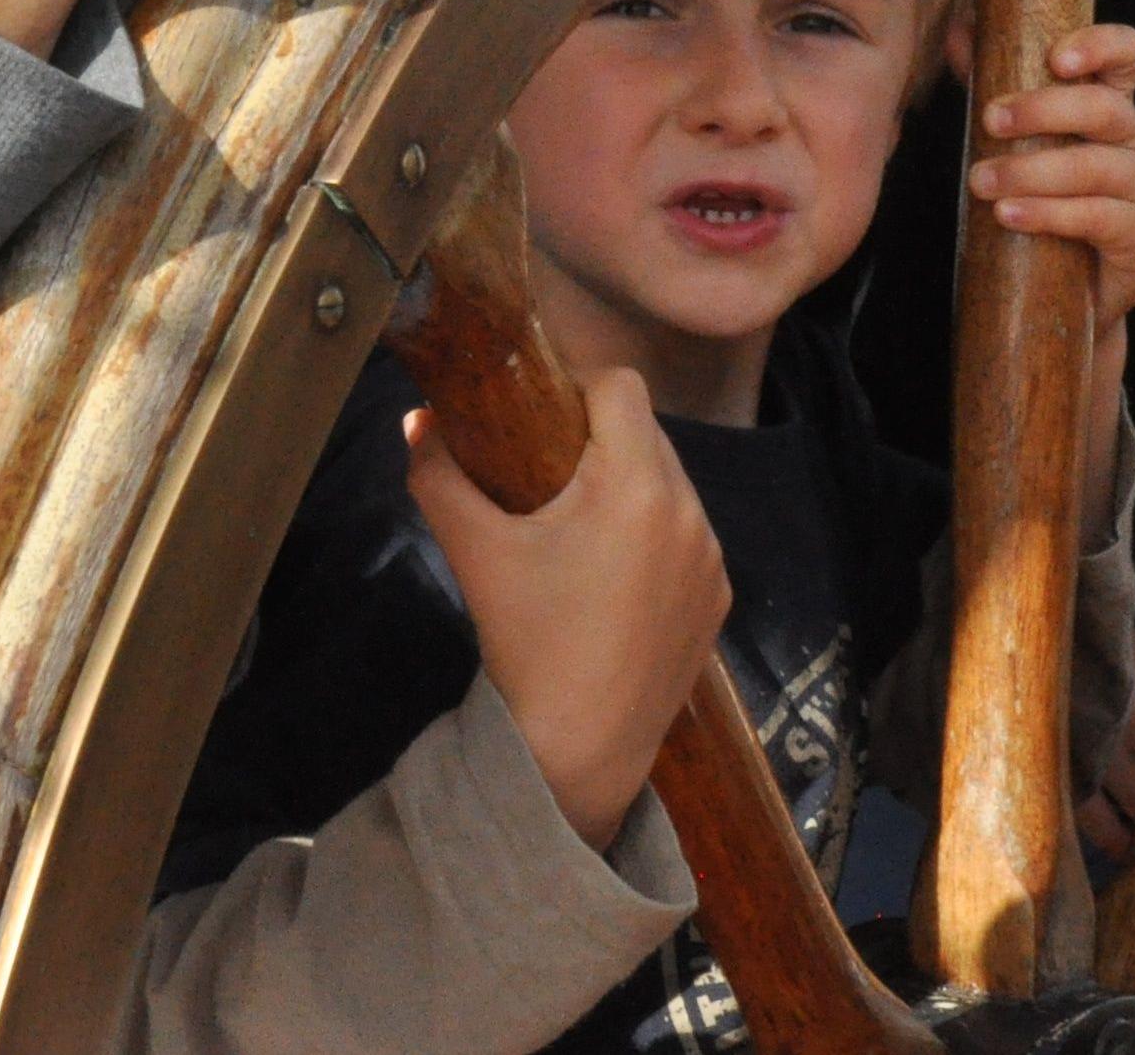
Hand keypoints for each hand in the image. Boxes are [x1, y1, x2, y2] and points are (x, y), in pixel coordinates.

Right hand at [406, 370, 727, 850]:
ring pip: (670, 484)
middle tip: (542, 467)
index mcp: (637, 486)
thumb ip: (439, 474)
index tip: (534, 413)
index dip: (576, 383)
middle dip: (598, 437)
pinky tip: (609, 574)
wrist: (576, 752)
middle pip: (647, 433)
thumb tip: (417, 420)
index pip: (622, 386)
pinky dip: (652, 535)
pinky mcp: (717, 600)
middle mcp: (689, 512)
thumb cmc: (525, 642)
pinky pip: (686, 536)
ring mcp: (711, 560)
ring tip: (575, 523)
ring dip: (628, 484)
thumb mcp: (474, 552)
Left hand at [973, 22, 1134, 329]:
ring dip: (1033, 171)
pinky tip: (1011, 215)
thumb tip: (959, 33)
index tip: (1055, 58)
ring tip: (982, 182)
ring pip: (1097, 167)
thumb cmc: (1040, 197)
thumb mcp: (1015, 138)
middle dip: (1044, 110)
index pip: (1127, 54)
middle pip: (1105, 108)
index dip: (1100, 46)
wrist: (1065, 290)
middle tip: (989, 121)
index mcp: (1112, 103)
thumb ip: (992, 81)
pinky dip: (1051, 214)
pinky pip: (1101, 218)